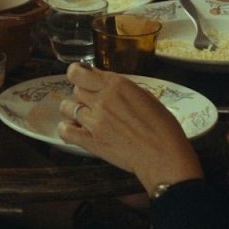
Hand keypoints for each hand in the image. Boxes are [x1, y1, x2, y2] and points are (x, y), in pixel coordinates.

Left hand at [57, 63, 203, 191]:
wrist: (163, 155)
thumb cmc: (162, 126)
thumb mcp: (145, 96)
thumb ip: (121, 88)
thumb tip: (105, 84)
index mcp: (116, 84)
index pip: (78, 72)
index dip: (78, 75)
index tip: (83, 79)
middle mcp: (102, 99)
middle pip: (75, 90)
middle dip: (83, 94)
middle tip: (95, 103)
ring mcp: (94, 121)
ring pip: (67, 107)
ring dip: (74, 110)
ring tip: (86, 117)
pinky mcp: (91, 142)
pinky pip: (65, 130)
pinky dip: (67, 129)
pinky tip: (76, 130)